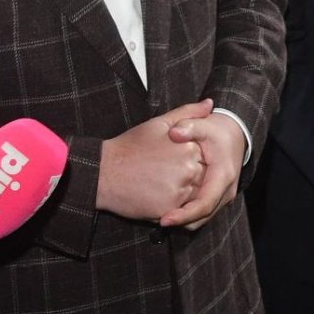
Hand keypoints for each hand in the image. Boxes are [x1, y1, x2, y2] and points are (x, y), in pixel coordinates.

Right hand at [97, 100, 210, 221]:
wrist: (103, 173)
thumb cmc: (131, 147)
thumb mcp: (159, 123)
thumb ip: (188, 113)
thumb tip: (210, 103)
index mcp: (189, 147)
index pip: (206, 156)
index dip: (188, 158)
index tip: (170, 158)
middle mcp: (189, 169)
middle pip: (201, 176)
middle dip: (187, 176)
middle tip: (162, 171)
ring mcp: (180, 190)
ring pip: (194, 195)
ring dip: (182, 191)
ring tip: (158, 182)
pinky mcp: (170, 209)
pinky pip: (182, 210)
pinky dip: (173, 205)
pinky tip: (155, 194)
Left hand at [161, 104, 244, 230]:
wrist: (234, 134)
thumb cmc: (216, 131)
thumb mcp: (204, 124)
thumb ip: (188, 125)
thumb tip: (174, 132)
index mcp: (222, 176)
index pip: (204, 204)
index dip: (184, 215)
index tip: (164, 220)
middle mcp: (226, 191)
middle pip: (203, 216)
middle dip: (180, 222)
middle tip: (156, 221)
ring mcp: (223, 196)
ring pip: (202, 218)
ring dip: (183, 221)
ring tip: (160, 218)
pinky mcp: (217, 197)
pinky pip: (202, 212)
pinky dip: (187, 214)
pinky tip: (170, 210)